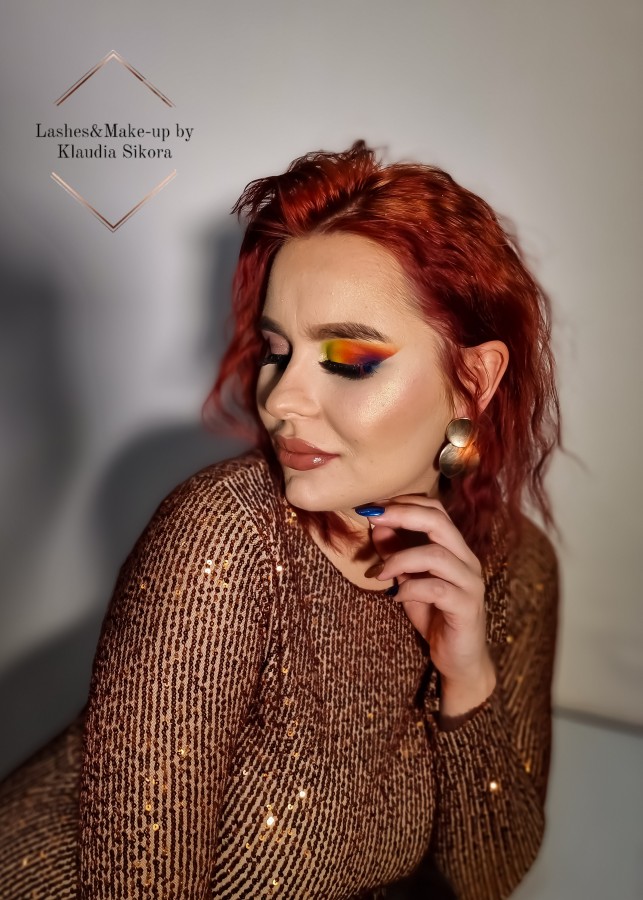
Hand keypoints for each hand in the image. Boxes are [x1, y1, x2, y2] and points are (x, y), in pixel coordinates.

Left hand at [368, 495, 495, 698]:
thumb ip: (396, 552)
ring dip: (400, 558)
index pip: (435, 509)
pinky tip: (396, 597)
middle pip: (438, 521)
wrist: (458, 659)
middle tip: (372, 518)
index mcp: (455, 547)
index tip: (373, 507)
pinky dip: (411, 589)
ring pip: (436, 554)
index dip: (404, 502)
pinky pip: (437, 589)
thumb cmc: (434, 614)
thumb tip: (376, 523)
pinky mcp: (467, 607)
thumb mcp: (408, 579)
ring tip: (379, 572)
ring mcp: (470, 582)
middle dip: (402, 515)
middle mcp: (467, 559)